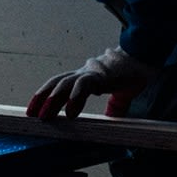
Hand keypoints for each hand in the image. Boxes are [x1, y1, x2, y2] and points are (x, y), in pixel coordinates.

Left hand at [29, 45, 159, 120]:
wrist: (146, 56)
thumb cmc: (133, 73)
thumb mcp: (122, 95)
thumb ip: (115, 106)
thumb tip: (113, 119)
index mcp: (86, 78)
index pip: (60, 85)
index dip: (46, 95)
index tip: (34, 110)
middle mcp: (84, 73)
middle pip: (56, 83)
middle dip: (42, 98)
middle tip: (31, 115)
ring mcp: (91, 72)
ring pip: (65, 83)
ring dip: (53, 100)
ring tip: (44, 116)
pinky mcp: (102, 74)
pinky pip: (84, 85)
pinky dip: (75, 98)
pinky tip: (70, 112)